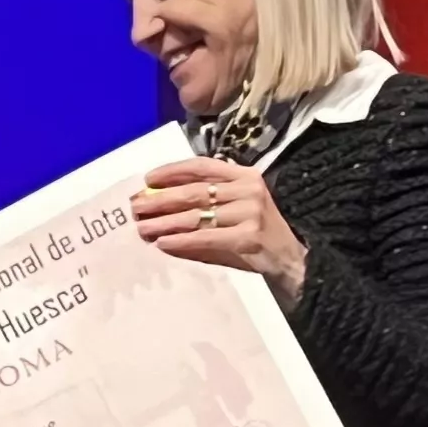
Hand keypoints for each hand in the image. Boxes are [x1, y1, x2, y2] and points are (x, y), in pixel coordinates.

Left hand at [133, 158, 304, 292]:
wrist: (290, 260)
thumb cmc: (255, 236)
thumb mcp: (233, 213)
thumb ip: (202, 207)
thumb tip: (158, 208)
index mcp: (245, 175)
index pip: (203, 166)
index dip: (173, 171)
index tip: (148, 179)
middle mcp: (249, 188)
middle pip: (195, 191)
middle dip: (161, 199)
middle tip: (136, 207)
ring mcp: (251, 211)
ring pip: (197, 215)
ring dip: (165, 222)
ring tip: (142, 228)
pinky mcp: (249, 236)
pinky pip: (206, 237)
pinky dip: (181, 240)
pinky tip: (162, 243)